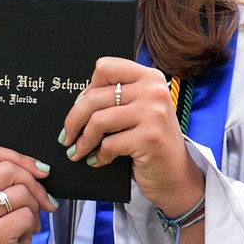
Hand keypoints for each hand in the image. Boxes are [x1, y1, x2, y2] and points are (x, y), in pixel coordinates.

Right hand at [0, 146, 55, 243]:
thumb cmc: (2, 237)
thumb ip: (7, 180)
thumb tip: (39, 168)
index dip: (20, 157)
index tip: (39, 169)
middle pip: (8, 170)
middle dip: (34, 184)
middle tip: (42, 201)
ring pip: (20, 193)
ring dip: (33, 208)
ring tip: (25, 223)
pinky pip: (25, 215)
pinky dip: (32, 225)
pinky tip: (22, 236)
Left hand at [60, 57, 203, 214]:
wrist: (176, 175)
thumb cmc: (151, 142)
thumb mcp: (139, 111)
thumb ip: (117, 98)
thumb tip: (79, 102)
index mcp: (149, 77)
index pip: (105, 68)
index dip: (87, 89)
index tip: (80, 108)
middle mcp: (153, 90)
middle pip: (95, 96)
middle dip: (74, 120)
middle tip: (66, 137)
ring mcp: (154, 113)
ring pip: (98, 121)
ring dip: (83, 140)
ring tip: (77, 151)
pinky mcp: (150, 137)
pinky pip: (109, 144)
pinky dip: (99, 155)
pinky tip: (97, 160)